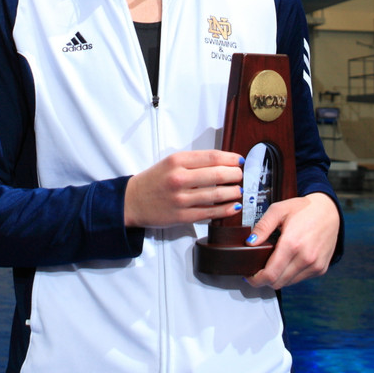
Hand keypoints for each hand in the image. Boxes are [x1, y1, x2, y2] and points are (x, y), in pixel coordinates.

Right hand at [124, 150, 243, 227]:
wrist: (132, 201)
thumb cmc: (154, 180)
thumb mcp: (170, 162)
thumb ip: (194, 161)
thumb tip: (222, 162)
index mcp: (177, 161)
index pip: (211, 157)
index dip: (230, 158)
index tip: (239, 160)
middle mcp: (179, 178)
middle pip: (217, 174)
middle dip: (235, 175)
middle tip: (241, 175)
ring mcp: (181, 199)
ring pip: (216, 194)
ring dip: (233, 192)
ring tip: (239, 190)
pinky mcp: (182, 216)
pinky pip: (209, 213)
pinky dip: (225, 210)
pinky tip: (233, 206)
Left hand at [243, 192, 339, 288]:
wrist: (328, 210)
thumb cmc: (303, 209)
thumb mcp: (278, 210)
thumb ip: (263, 227)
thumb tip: (250, 243)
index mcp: (292, 244)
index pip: (270, 274)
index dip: (256, 279)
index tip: (249, 276)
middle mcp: (305, 258)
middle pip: (278, 282)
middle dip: (264, 280)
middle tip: (257, 270)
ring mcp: (315, 265)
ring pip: (289, 283)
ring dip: (278, 277)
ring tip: (272, 264)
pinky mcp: (321, 268)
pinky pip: (300, 279)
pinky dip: (290, 275)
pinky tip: (287, 262)